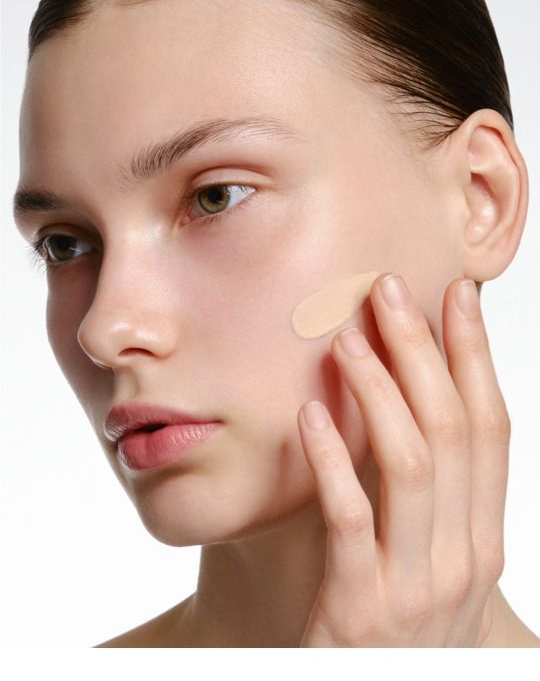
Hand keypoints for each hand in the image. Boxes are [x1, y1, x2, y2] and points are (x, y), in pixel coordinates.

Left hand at [297, 273, 509, 646]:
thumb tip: (412, 393)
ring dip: (380, 391)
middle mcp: (463, 558)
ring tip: (346, 338)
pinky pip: (350, 523)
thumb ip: (428, 487)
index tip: (455, 294)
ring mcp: (416, 589)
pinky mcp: (358, 613)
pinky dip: (334, 462)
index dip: (475, 355)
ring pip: (412, 465)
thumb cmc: (390, 611)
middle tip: (388, 291)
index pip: (492, 427)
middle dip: (423, 351)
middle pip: (453, 430)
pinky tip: (310, 415)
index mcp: (483, 534)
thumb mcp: (428, 551)